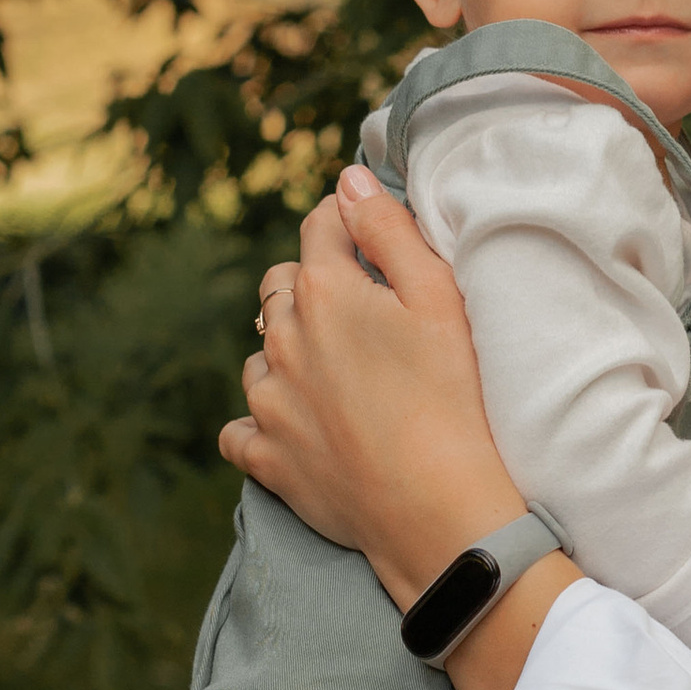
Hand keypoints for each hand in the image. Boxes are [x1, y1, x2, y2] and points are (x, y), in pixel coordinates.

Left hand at [219, 169, 517, 605]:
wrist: (438, 509)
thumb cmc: (452, 398)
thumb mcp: (437, 297)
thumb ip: (388, 230)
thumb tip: (347, 180)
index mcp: (325, 293)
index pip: (319, 227)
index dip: (345, 221)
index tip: (366, 233)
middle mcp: (283, 341)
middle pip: (279, 287)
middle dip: (311, 284)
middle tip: (358, 310)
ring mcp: (268, 403)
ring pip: (259, 357)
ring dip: (286, 353)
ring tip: (332, 373)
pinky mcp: (266, 459)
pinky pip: (237, 429)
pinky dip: (258, 422)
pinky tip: (292, 425)